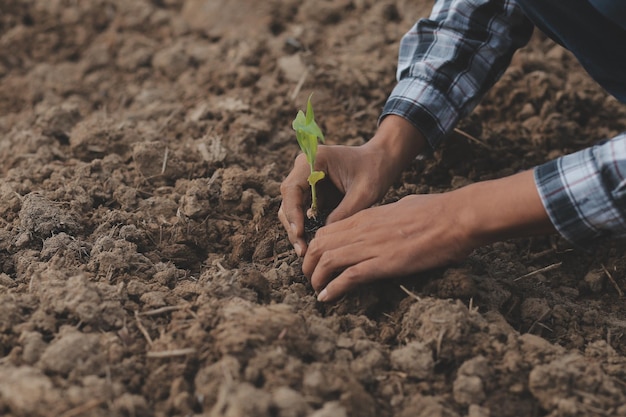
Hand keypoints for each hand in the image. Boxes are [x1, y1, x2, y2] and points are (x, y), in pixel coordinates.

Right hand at [279, 116, 425, 256]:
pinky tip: (311, 244)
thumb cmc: (375, 171)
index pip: (292, 188)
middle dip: (293, 226)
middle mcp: (304, 168)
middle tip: (302, 250)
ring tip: (304, 251)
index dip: (293, 212)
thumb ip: (344, 213)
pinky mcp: (312, 192)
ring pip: (292, 208)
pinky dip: (306, 227)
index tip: (300, 233)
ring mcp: (306, 180)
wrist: (381, 161)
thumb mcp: (363, 193)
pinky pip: (303, 212)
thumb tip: (323, 236)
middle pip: (288, 200)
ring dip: (297, 229)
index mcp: (314, 159)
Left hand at [303, 170, 554, 301]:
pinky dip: (333, 289)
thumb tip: (382, 223)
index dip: (316, 247)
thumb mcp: (401, 208)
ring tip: (316, 291)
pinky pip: (349, 277)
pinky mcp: (384, 263)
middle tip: (309, 278)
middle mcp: (362, 229)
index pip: (327, 230)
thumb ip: (385, 217)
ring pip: (328, 261)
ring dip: (317, 278)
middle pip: (320, 245)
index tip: (316, 261)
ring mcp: (372, 246)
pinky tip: (326, 298)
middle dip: (309, 264)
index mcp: (366, 216)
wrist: (456, 217)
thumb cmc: (435, 211)